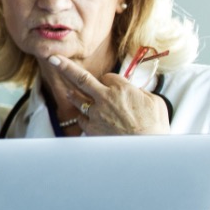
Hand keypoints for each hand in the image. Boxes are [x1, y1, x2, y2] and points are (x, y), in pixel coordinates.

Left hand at [47, 56, 169, 135]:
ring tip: (69, 91)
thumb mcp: (155, 102)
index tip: (114, 86)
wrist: (148, 151)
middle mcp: (105, 98)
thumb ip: (141, 93)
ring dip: (73, 94)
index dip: (110, 81)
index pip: (108, 76)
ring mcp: (96, 113)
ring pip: (78, 99)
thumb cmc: (155, 127)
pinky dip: (84, 117)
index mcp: (122, 89)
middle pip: (81, 78)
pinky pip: (81, 118)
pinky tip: (87, 118)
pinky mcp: (91, 128)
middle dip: (65, 66)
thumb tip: (135, 91)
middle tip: (53, 58)